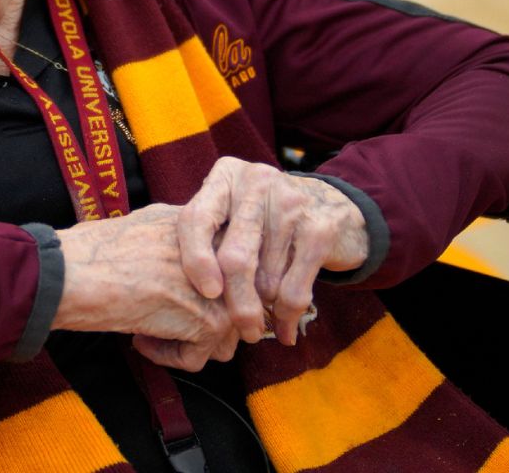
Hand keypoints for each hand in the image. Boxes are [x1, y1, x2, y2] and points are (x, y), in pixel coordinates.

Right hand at [53, 204, 236, 369]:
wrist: (75, 272)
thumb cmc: (94, 252)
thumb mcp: (149, 224)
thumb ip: (182, 241)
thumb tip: (197, 267)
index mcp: (206, 223)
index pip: (226, 270)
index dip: (200, 292)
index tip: (170, 298)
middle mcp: (221, 252)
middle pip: (230, 304)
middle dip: (196, 322)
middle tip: (158, 319)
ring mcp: (219, 287)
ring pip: (221, 335)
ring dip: (184, 342)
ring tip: (148, 331)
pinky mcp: (209, 320)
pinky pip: (197, 357)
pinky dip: (166, 357)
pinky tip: (140, 337)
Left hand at [177, 157, 368, 345]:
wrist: (335, 205)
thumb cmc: (267, 218)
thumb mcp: (234, 211)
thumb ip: (208, 235)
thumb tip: (173, 288)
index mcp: (226, 176)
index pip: (196, 219)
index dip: (195, 260)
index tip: (206, 292)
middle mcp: (256, 183)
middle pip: (234, 258)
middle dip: (235, 303)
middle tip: (240, 332)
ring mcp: (291, 204)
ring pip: (266, 279)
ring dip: (264, 308)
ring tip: (262, 322)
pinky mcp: (320, 229)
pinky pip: (294, 288)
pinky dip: (287, 316)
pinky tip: (285, 333)